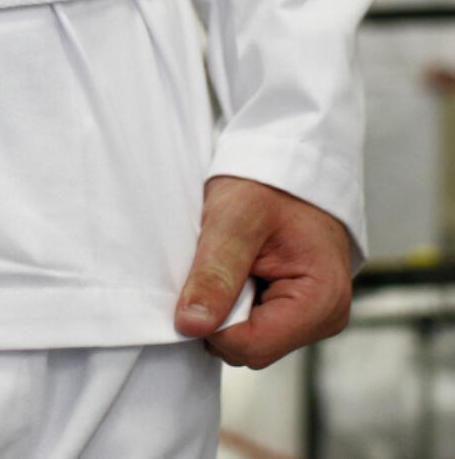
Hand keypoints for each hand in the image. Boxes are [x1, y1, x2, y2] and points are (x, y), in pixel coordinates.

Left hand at [174, 176, 351, 368]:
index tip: (202, 282)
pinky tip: (237, 271)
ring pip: (244, 340)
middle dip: (219, 314)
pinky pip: (248, 326)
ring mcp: (308, 318)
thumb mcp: (234, 221)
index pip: (252, 346)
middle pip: (247, 348)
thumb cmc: (267, 186)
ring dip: (223, 308)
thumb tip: (192, 325)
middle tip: (220, 264)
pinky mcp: (291, 311)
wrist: (283, 166)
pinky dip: (231, 303)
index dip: (214, 323)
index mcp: (321, 300)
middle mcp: (322, 317)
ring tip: (231, 263)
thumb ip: (215, 275)